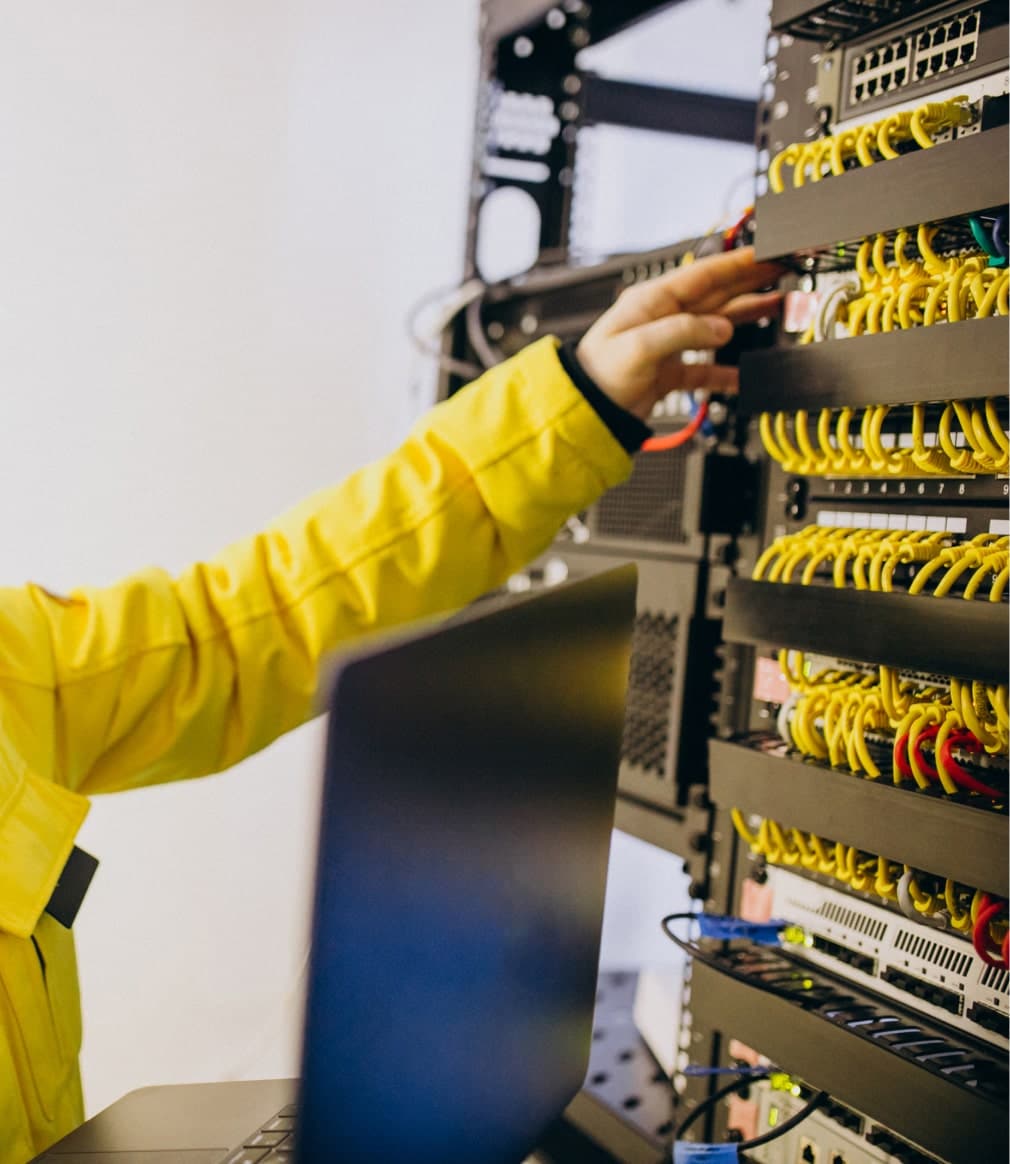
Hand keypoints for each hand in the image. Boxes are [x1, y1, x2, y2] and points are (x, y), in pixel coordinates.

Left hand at [575, 246, 783, 419]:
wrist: (588, 411)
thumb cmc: (600, 374)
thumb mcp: (640, 347)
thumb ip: (683, 333)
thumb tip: (722, 328)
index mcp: (653, 301)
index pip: (704, 274)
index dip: (737, 263)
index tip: (766, 253)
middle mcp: (663, 318)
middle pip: (716, 294)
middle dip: (750, 281)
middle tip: (782, 270)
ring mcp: (669, 345)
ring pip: (717, 325)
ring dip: (747, 316)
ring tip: (777, 305)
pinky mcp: (670, 372)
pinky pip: (706, 369)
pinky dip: (726, 373)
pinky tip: (745, 374)